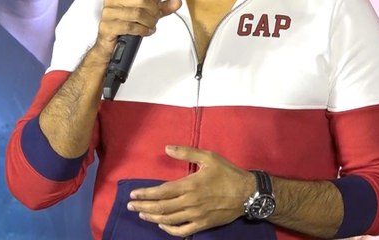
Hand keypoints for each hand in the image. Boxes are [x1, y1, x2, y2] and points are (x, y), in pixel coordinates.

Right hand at [94, 0, 181, 54]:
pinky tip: (145, 31)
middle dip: (153, 11)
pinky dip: (142, 30)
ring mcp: (108, 13)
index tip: (158, 6)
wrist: (110, 44)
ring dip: (149, 22)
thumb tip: (177, 2)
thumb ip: (160, 7)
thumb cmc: (125, 26)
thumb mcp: (145, 13)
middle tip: (155, 19)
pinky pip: (130, 26)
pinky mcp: (107, 26)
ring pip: (137, 13)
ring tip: (150, 26)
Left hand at [127, 145, 253, 236]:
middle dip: (143, 206)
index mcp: (189, 185)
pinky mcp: (203, 224)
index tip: (133, 194)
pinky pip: (182, 231)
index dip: (145, 194)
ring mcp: (196, 215)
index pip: (161, 192)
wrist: (247, 193)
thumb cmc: (227, 173)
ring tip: (141, 214)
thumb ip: (186, 152)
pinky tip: (162, 225)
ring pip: (168, 219)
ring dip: (152, 217)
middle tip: (131, 206)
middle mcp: (190, 202)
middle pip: (161, 207)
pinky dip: (169, 229)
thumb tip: (166, 148)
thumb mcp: (209, 157)